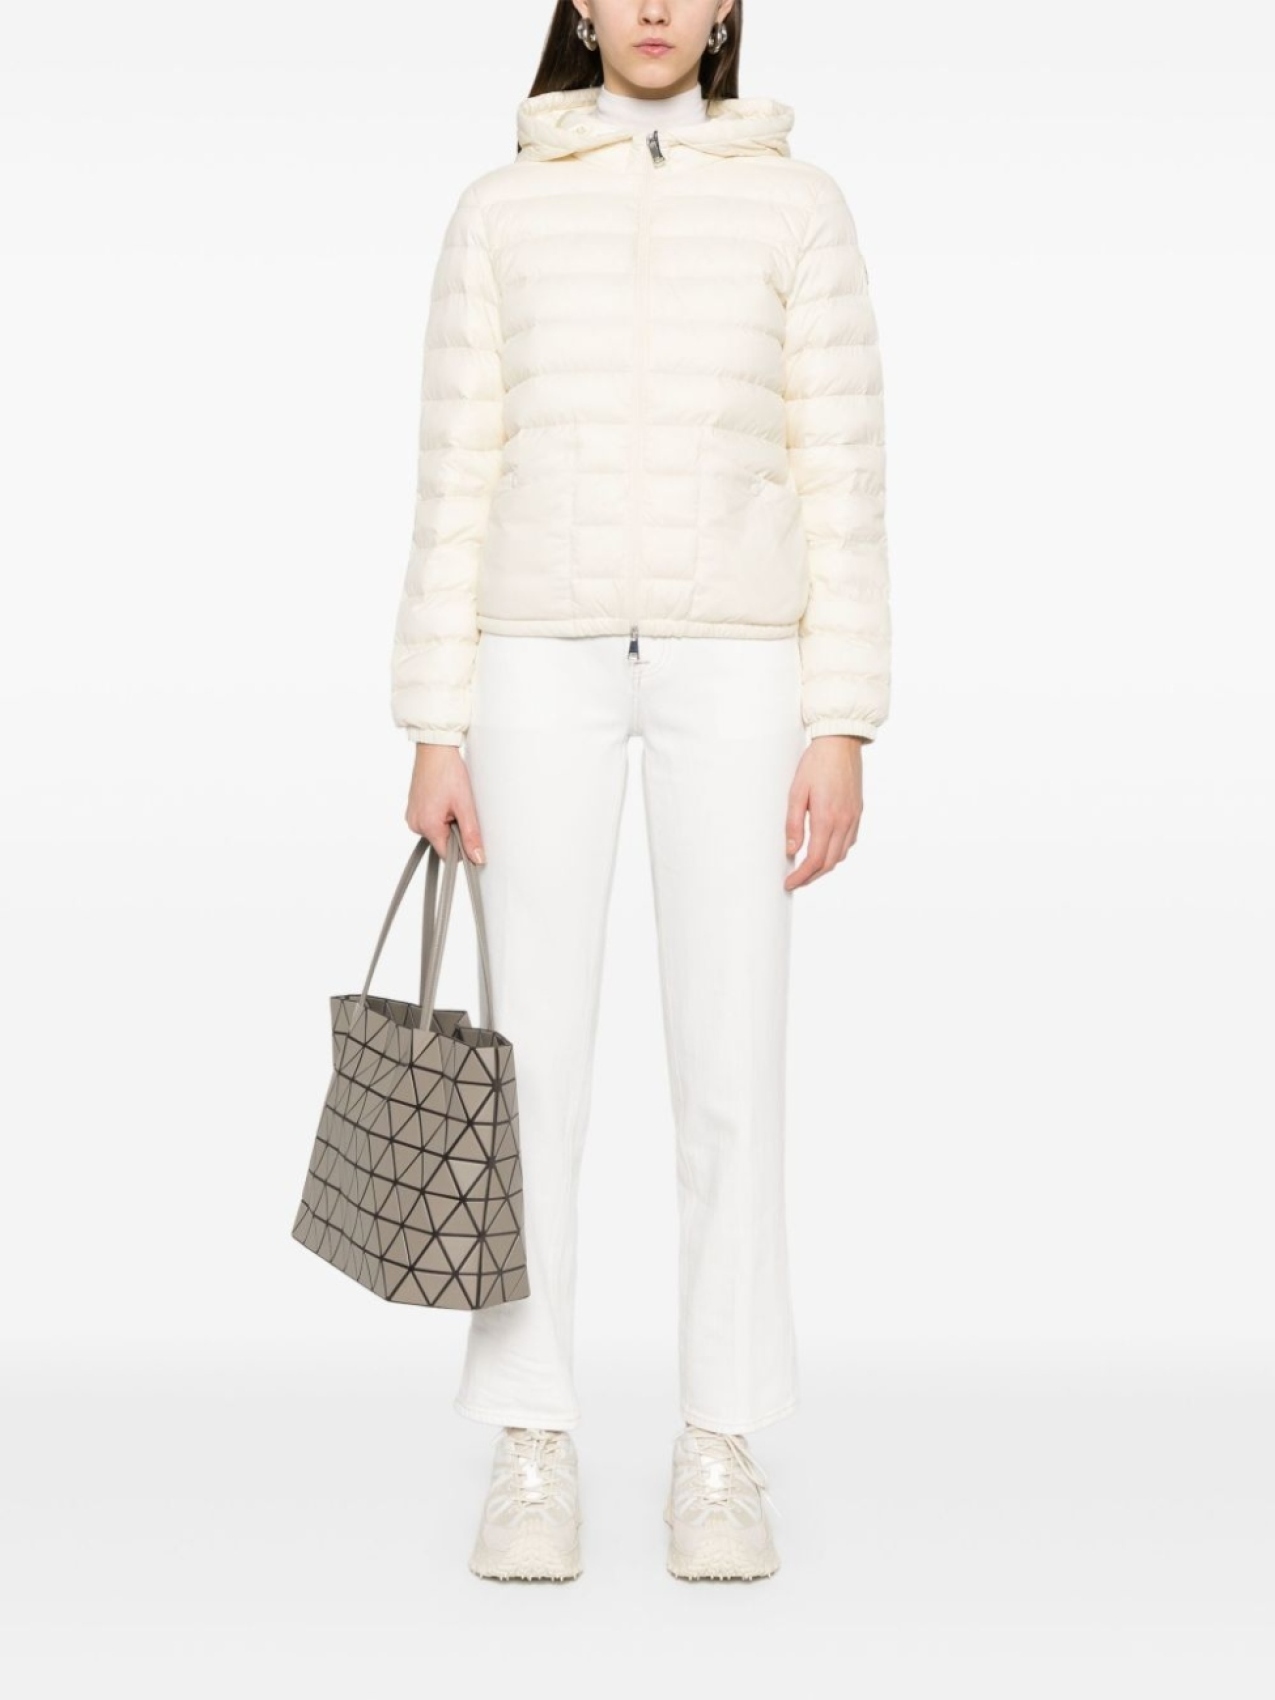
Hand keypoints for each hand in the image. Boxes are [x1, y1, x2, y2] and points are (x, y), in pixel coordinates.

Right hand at [405, 742, 485, 863]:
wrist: (434, 750)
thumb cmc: (448, 772)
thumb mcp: (465, 805)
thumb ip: (471, 835)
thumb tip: (477, 857)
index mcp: (427, 826)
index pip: (447, 855)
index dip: (462, 848)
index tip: (470, 833)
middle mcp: (415, 824)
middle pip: (442, 843)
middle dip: (455, 832)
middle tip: (460, 809)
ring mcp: (412, 816)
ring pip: (436, 832)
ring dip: (447, 823)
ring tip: (451, 801)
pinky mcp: (413, 809)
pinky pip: (430, 822)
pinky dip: (440, 815)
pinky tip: (444, 799)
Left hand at [783, 736, 864, 889]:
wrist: (841, 742)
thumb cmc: (816, 763)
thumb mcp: (796, 792)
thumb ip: (793, 823)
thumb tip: (791, 850)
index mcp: (827, 818)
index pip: (815, 859)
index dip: (801, 876)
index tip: (789, 883)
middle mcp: (844, 822)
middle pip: (829, 863)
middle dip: (811, 877)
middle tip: (795, 881)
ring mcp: (854, 818)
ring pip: (840, 855)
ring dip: (824, 866)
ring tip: (807, 869)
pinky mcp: (858, 812)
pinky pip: (849, 842)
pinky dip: (836, 852)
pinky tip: (825, 849)